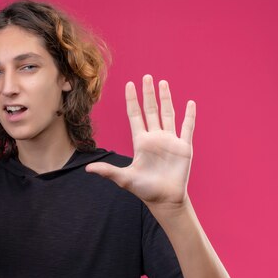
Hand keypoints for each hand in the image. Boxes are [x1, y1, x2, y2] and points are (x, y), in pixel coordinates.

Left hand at [85, 75, 195, 207]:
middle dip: (148, 93)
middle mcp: (155, 137)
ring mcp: (170, 140)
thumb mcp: (124, 178)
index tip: (129, 84)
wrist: (165, 200)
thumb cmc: (144, 190)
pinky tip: (190, 103)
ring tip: (163, 83)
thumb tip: (87, 168)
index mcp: (140, 141)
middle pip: (151, 110)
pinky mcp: (184, 147)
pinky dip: (189, 116)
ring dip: (166, 98)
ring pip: (168, 114)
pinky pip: (187, 127)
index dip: (132, 100)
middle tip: (146, 76)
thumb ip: (108, 171)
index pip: (135, 115)